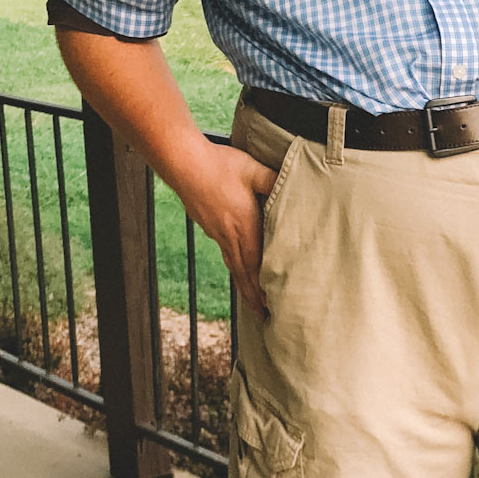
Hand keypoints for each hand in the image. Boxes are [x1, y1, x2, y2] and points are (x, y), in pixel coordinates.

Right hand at [173, 140, 276, 318]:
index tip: (270, 303)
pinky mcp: (207, 224)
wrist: (184, 162)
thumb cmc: (220, 165)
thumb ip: (275, 181)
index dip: (263, 285)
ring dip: (242, 282)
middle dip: (252, 294)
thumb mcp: (254, 170)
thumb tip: (294, 185)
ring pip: (232, 263)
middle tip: (262, 314)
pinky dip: (232, 265)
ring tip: (250, 299)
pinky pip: (223, 251)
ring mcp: (216, 230)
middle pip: (243, 271)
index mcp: (244, 225)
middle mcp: (229, 234)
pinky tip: (235, 266)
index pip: (256, 263)